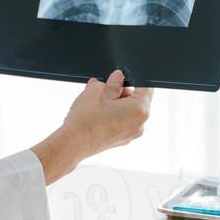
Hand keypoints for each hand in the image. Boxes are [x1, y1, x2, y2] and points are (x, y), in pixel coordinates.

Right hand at [30, 70, 152, 184]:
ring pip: (127, 111)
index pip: (146, 87)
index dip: (133, 78)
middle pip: (136, 100)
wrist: (73, 143)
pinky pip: (120, 122)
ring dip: (114, 103)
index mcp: (140, 110)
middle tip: (103, 88)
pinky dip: (111, 115)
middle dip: (120, 92)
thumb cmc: (87, 119)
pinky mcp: (120, 140)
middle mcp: (139, 124)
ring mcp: (130, 134)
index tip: (122, 75)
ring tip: (96, 101)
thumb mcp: (99, 90)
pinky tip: (96, 112)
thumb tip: (118, 77)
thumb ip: (113, 82)